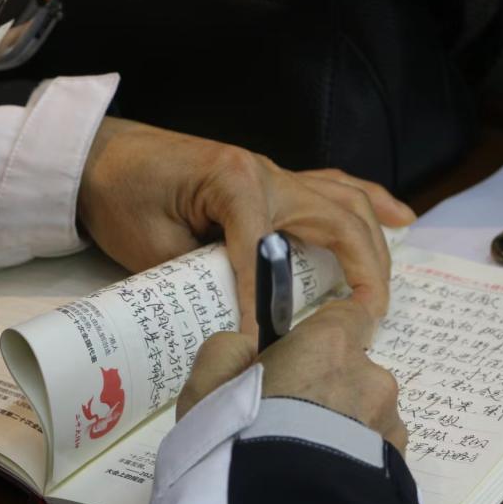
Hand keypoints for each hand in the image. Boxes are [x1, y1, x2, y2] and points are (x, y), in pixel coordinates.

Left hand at [77, 117, 415, 333]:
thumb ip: (201, 278)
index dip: (269, 302)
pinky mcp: (275, 179)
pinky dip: (371, 202)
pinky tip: (400, 218)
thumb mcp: (152, 246)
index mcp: (236, 184)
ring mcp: (276, 173)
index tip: (269, 345)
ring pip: (347, 203)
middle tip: (367, 320)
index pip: (266, 251)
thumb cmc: (121, 197)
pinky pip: (335, 187)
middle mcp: (269, 173)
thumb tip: (240, 321)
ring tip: (384, 290)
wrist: (102, 157)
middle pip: (339, 221)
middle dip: (363, 272)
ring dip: (374, 245)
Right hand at [176, 299, 406, 452]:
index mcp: (329, 345)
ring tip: (302, 468)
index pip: (349, 314)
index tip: (300, 358)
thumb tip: (247, 349)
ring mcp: (390, 425)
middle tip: (283, 428)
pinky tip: (321, 488)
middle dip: (323, 393)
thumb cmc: (239, 443)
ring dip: (341, 433)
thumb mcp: (204, 391)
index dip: (325, 335)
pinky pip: (373, 455)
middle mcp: (371, 377)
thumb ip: (226, 354)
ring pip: (364, 417)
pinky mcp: (399, 467)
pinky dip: (352, 464)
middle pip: (350, 373)